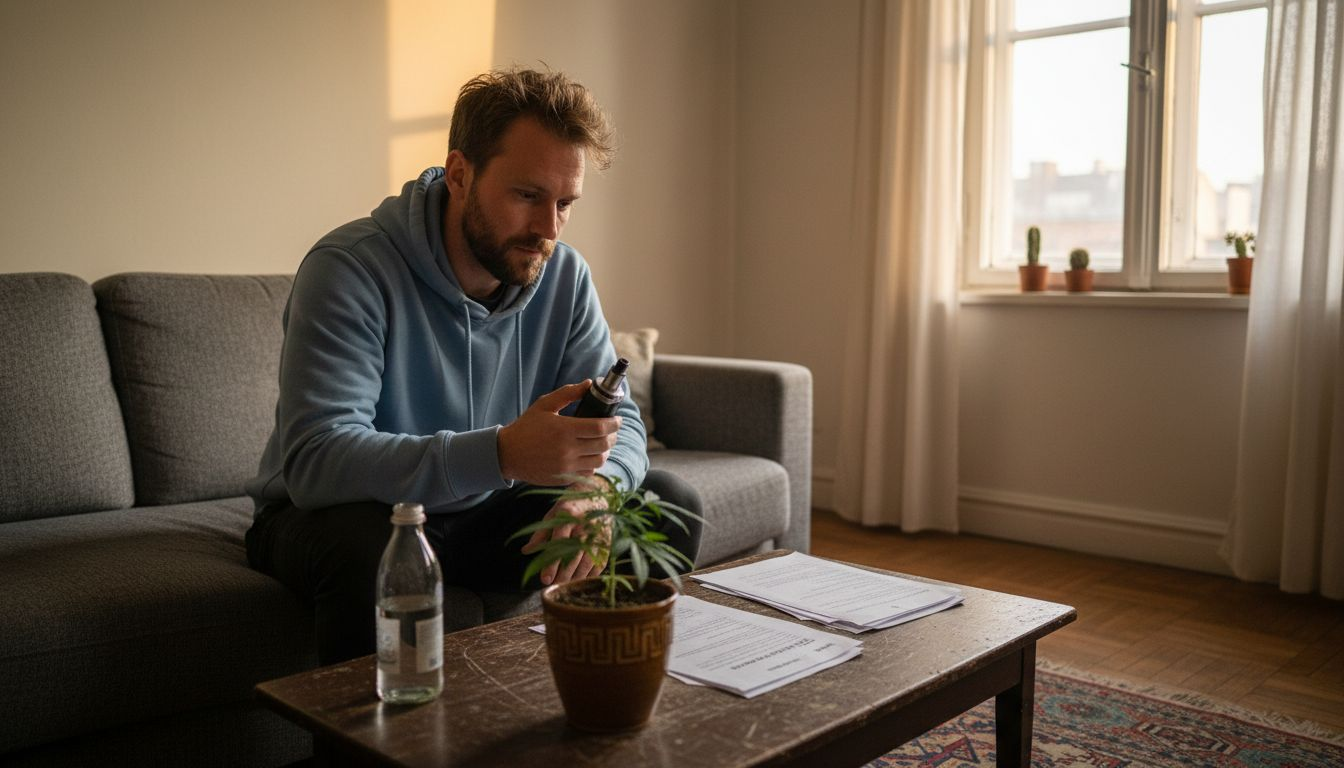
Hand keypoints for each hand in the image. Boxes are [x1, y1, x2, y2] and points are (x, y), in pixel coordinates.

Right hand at [498, 381, 620, 485]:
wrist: (507, 454)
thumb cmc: (526, 427)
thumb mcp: (544, 405)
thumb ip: (568, 393)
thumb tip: (589, 384)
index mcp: (564, 429)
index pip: (601, 427)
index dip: (614, 423)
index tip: (618, 419)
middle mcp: (568, 450)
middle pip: (604, 445)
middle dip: (613, 436)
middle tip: (612, 430)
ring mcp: (566, 467)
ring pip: (599, 461)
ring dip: (605, 451)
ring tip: (602, 443)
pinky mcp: (564, 478)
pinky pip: (588, 472)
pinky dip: (593, 463)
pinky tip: (589, 455)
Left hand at [521, 478, 612, 584]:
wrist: (595, 492)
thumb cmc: (570, 505)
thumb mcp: (553, 514)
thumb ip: (541, 533)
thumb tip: (526, 551)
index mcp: (568, 516)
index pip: (558, 544)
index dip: (552, 564)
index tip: (545, 579)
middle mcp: (585, 524)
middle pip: (574, 555)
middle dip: (564, 574)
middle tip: (555, 586)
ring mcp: (598, 532)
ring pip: (588, 560)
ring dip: (577, 576)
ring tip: (566, 585)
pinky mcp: (607, 538)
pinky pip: (601, 560)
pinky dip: (592, 573)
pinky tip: (582, 579)